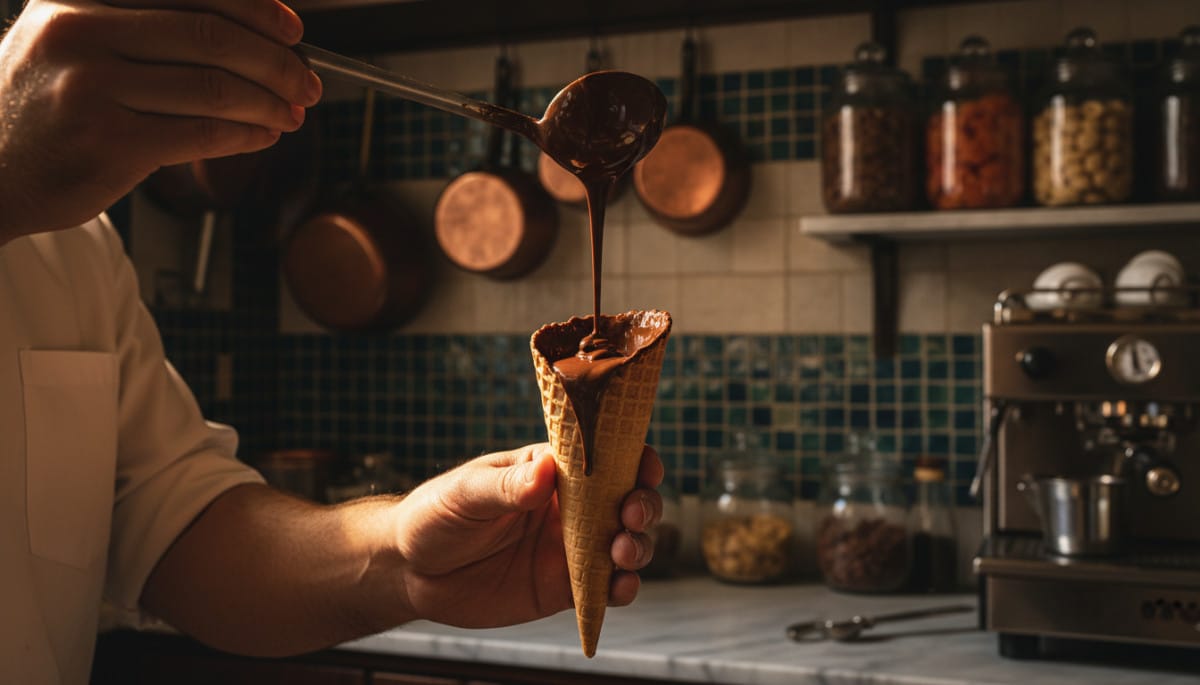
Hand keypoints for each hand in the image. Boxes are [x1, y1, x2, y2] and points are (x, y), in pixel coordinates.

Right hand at [0, 0, 321, 242]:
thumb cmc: (48, 106)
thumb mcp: (75, 40)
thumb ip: (146, 24)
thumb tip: (254, 32)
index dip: (255, 8)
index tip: (293, 30)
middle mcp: (79, 31)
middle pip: (212, 37)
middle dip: (276, 62)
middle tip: (307, 83)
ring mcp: (91, 87)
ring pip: (215, 88)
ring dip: (270, 103)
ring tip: (292, 114)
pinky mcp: (109, 143)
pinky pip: (203, 134)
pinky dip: (247, 136)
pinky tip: (263, 137)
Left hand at [391, 443, 663, 628]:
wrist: (409, 571)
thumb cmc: (436, 514)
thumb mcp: (466, 493)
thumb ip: (507, 487)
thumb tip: (546, 470)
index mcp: (551, 470)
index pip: (604, 456)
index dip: (633, 457)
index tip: (645, 465)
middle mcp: (569, 507)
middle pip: (628, 498)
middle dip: (642, 504)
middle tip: (629, 514)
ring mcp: (570, 548)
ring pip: (627, 543)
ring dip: (638, 546)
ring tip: (620, 551)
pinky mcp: (564, 587)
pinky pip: (606, 588)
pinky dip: (623, 588)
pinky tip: (620, 587)